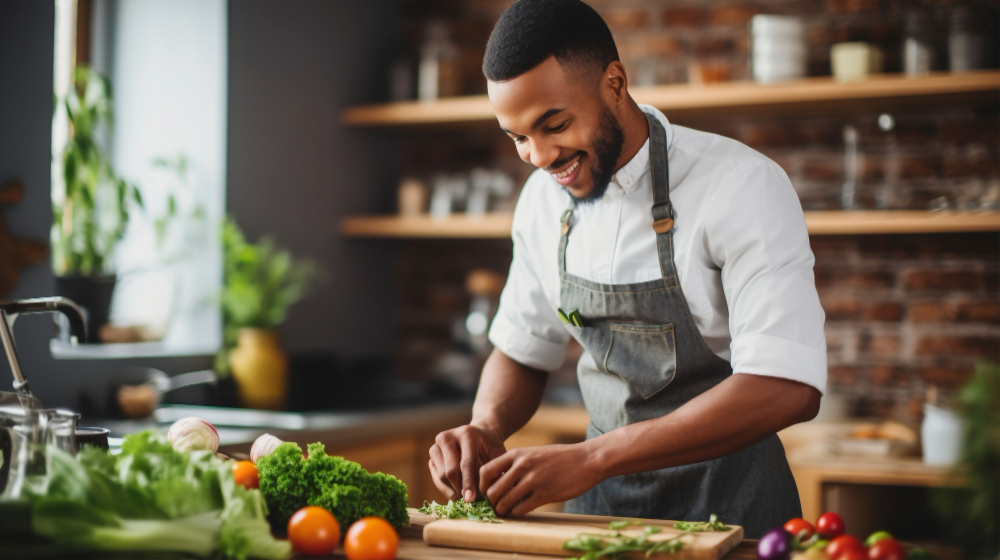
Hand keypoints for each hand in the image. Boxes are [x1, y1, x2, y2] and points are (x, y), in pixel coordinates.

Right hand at [428, 424, 506, 501]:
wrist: (478, 436)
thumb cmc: (489, 448)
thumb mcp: (497, 454)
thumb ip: (494, 470)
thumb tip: (489, 492)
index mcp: (467, 434)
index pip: (466, 463)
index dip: (469, 483)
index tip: (471, 499)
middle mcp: (447, 437)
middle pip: (450, 471)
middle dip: (460, 488)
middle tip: (469, 500)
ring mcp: (436, 445)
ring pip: (441, 476)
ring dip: (453, 489)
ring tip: (466, 494)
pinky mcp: (432, 455)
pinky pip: (435, 478)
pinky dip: (445, 489)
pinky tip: (457, 492)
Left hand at [479, 442, 603, 515]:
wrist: (587, 459)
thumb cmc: (560, 457)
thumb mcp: (534, 453)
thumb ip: (516, 463)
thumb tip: (498, 480)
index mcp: (517, 454)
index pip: (485, 471)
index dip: (482, 485)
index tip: (487, 492)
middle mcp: (522, 465)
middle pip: (492, 490)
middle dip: (492, 501)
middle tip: (497, 505)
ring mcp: (533, 480)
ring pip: (505, 502)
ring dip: (503, 509)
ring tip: (507, 510)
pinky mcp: (545, 494)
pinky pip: (521, 509)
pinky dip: (516, 513)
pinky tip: (520, 511)